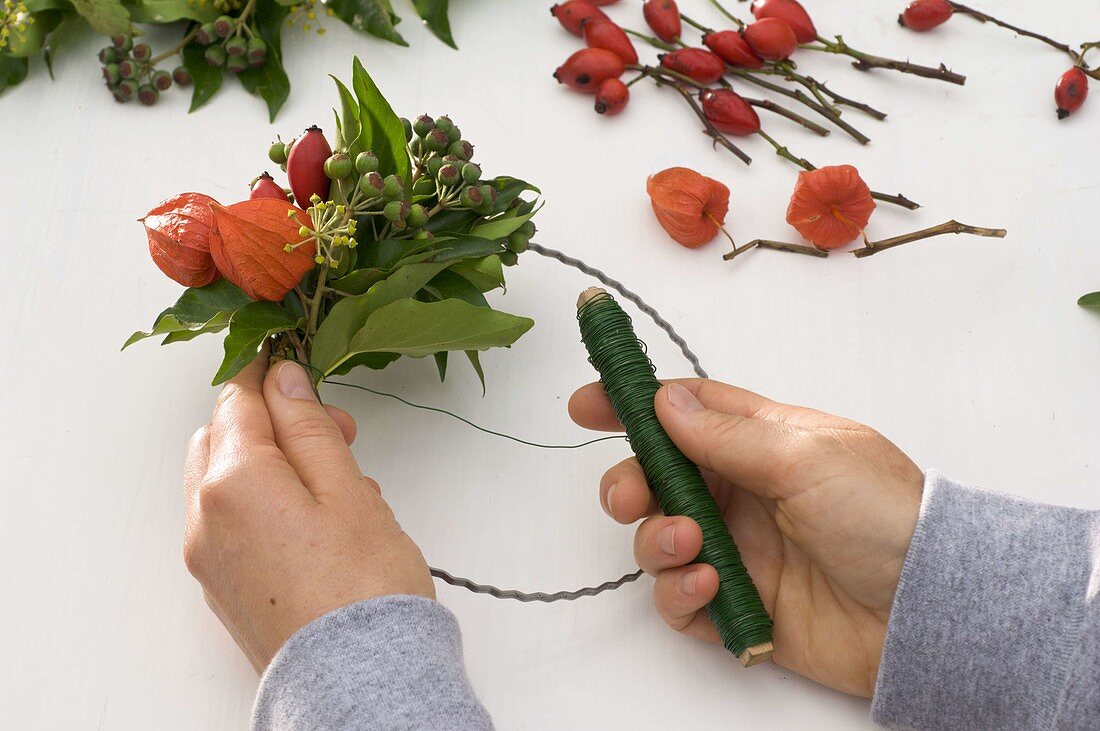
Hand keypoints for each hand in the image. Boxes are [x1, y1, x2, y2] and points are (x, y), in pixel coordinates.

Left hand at [183, 354, 433, 671]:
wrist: (358, 680)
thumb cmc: (363, 587)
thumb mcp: (348, 488)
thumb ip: (309, 427)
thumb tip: (283, 379)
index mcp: (233, 483)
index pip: (238, 401)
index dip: (269, 373)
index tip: (296, 360)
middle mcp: (205, 519)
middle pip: (221, 438)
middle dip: (272, 421)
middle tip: (334, 430)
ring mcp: (208, 558)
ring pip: (225, 480)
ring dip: (269, 461)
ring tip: (338, 481)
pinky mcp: (224, 588)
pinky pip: (231, 522)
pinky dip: (264, 502)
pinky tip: (318, 520)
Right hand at [569, 379, 922, 696]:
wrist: (928, 609)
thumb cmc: (883, 515)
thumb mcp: (804, 455)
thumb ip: (726, 433)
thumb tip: (664, 399)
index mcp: (761, 442)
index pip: (684, 412)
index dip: (633, 404)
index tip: (587, 405)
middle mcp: (742, 493)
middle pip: (656, 479)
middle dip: (629, 484)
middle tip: (631, 496)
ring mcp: (738, 549)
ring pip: (658, 539)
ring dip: (656, 541)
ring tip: (692, 545)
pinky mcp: (738, 605)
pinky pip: (680, 599)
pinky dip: (680, 593)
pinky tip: (710, 585)